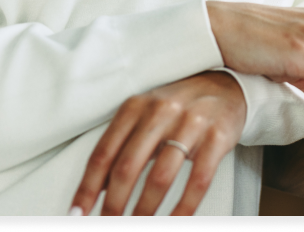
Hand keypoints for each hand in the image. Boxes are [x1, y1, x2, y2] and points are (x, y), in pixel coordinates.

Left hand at [70, 71, 245, 216]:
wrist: (226, 86)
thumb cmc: (179, 105)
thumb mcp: (145, 116)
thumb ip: (122, 146)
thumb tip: (95, 188)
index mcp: (135, 106)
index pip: (103, 152)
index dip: (87, 188)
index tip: (77, 213)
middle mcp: (160, 111)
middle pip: (127, 167)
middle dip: (114, 205)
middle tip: (108, 225)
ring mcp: (190, 123)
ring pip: (160, 177)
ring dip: (145, 211)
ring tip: (139, 227)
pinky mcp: (217, 136)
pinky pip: (198, 180)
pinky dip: (184, 208)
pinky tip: (175, 221)